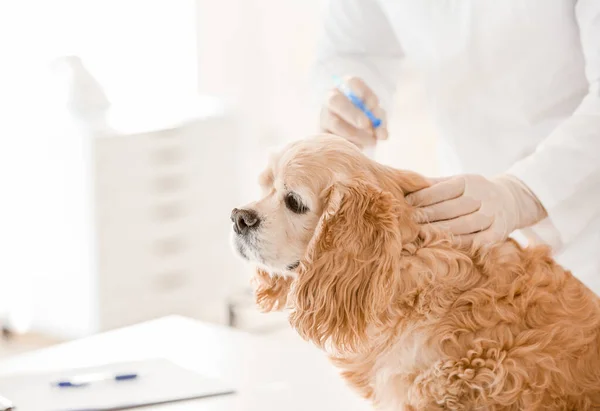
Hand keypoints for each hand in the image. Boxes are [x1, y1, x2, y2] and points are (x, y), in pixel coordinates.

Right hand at [320, 76, 387, 148]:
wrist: (353, 140)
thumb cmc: (366, 122)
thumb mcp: (375, 118)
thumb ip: (380, 122)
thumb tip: (382, 134)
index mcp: (347, 89)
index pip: (351, 82)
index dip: (362, 90)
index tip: (374, 103)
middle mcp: (331, 99)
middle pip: (336, 101)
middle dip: (353, 113)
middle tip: (366, 124)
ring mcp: (323, 117)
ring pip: (335, 123)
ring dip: (355, 133)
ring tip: (371, 141)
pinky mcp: (321, 134)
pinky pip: (333, 139)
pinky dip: (349, 144)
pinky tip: (359, 147)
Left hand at [406, 174, 546, 246]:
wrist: (511, 199)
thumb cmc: (472, 191)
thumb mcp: (457, 182)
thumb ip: (434, 185)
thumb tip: (405, 185)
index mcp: (469, 181)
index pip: (443, 189)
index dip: (424, 197)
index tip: (406, 204)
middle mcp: (483, 196)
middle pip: (452, 208)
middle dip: (429, 215)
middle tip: (409, 222)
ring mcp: (492, 214)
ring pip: (466, 224)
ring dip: (443, 231)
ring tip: (423, 235)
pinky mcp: (500, 232)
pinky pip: (482, 240)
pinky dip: (466, 244)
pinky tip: (448, 247)